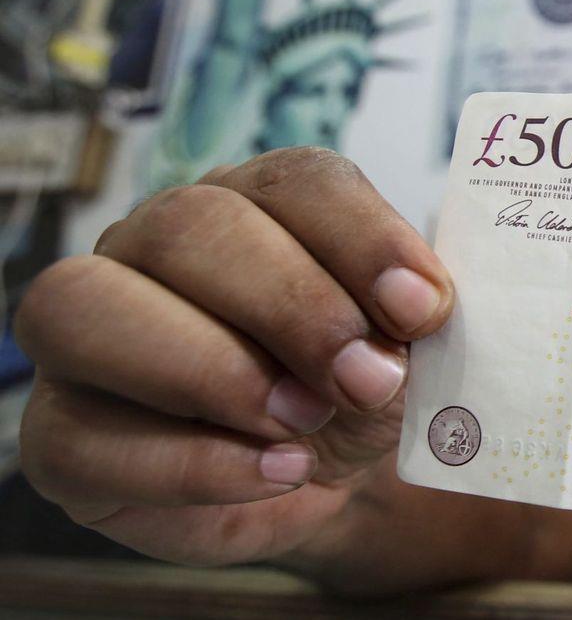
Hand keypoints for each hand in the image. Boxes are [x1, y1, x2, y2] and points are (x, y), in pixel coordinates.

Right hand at [16, 148, 453, 568]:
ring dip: (212, 368)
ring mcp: (89, 334)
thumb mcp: (402, 352)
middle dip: (291, 304)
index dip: (362, 238)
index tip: (422, 307)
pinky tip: (276, 473)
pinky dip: (192, 463)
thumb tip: (421, 311)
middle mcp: (156, 246)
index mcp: (256, 204)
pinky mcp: (60, 432)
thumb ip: (410, 322)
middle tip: (367, 378)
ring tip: (306, 421)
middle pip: (190, 225)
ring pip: (89, 305)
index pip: (295, 180)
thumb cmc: (350, 389)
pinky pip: (81, 434)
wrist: (310, 479)